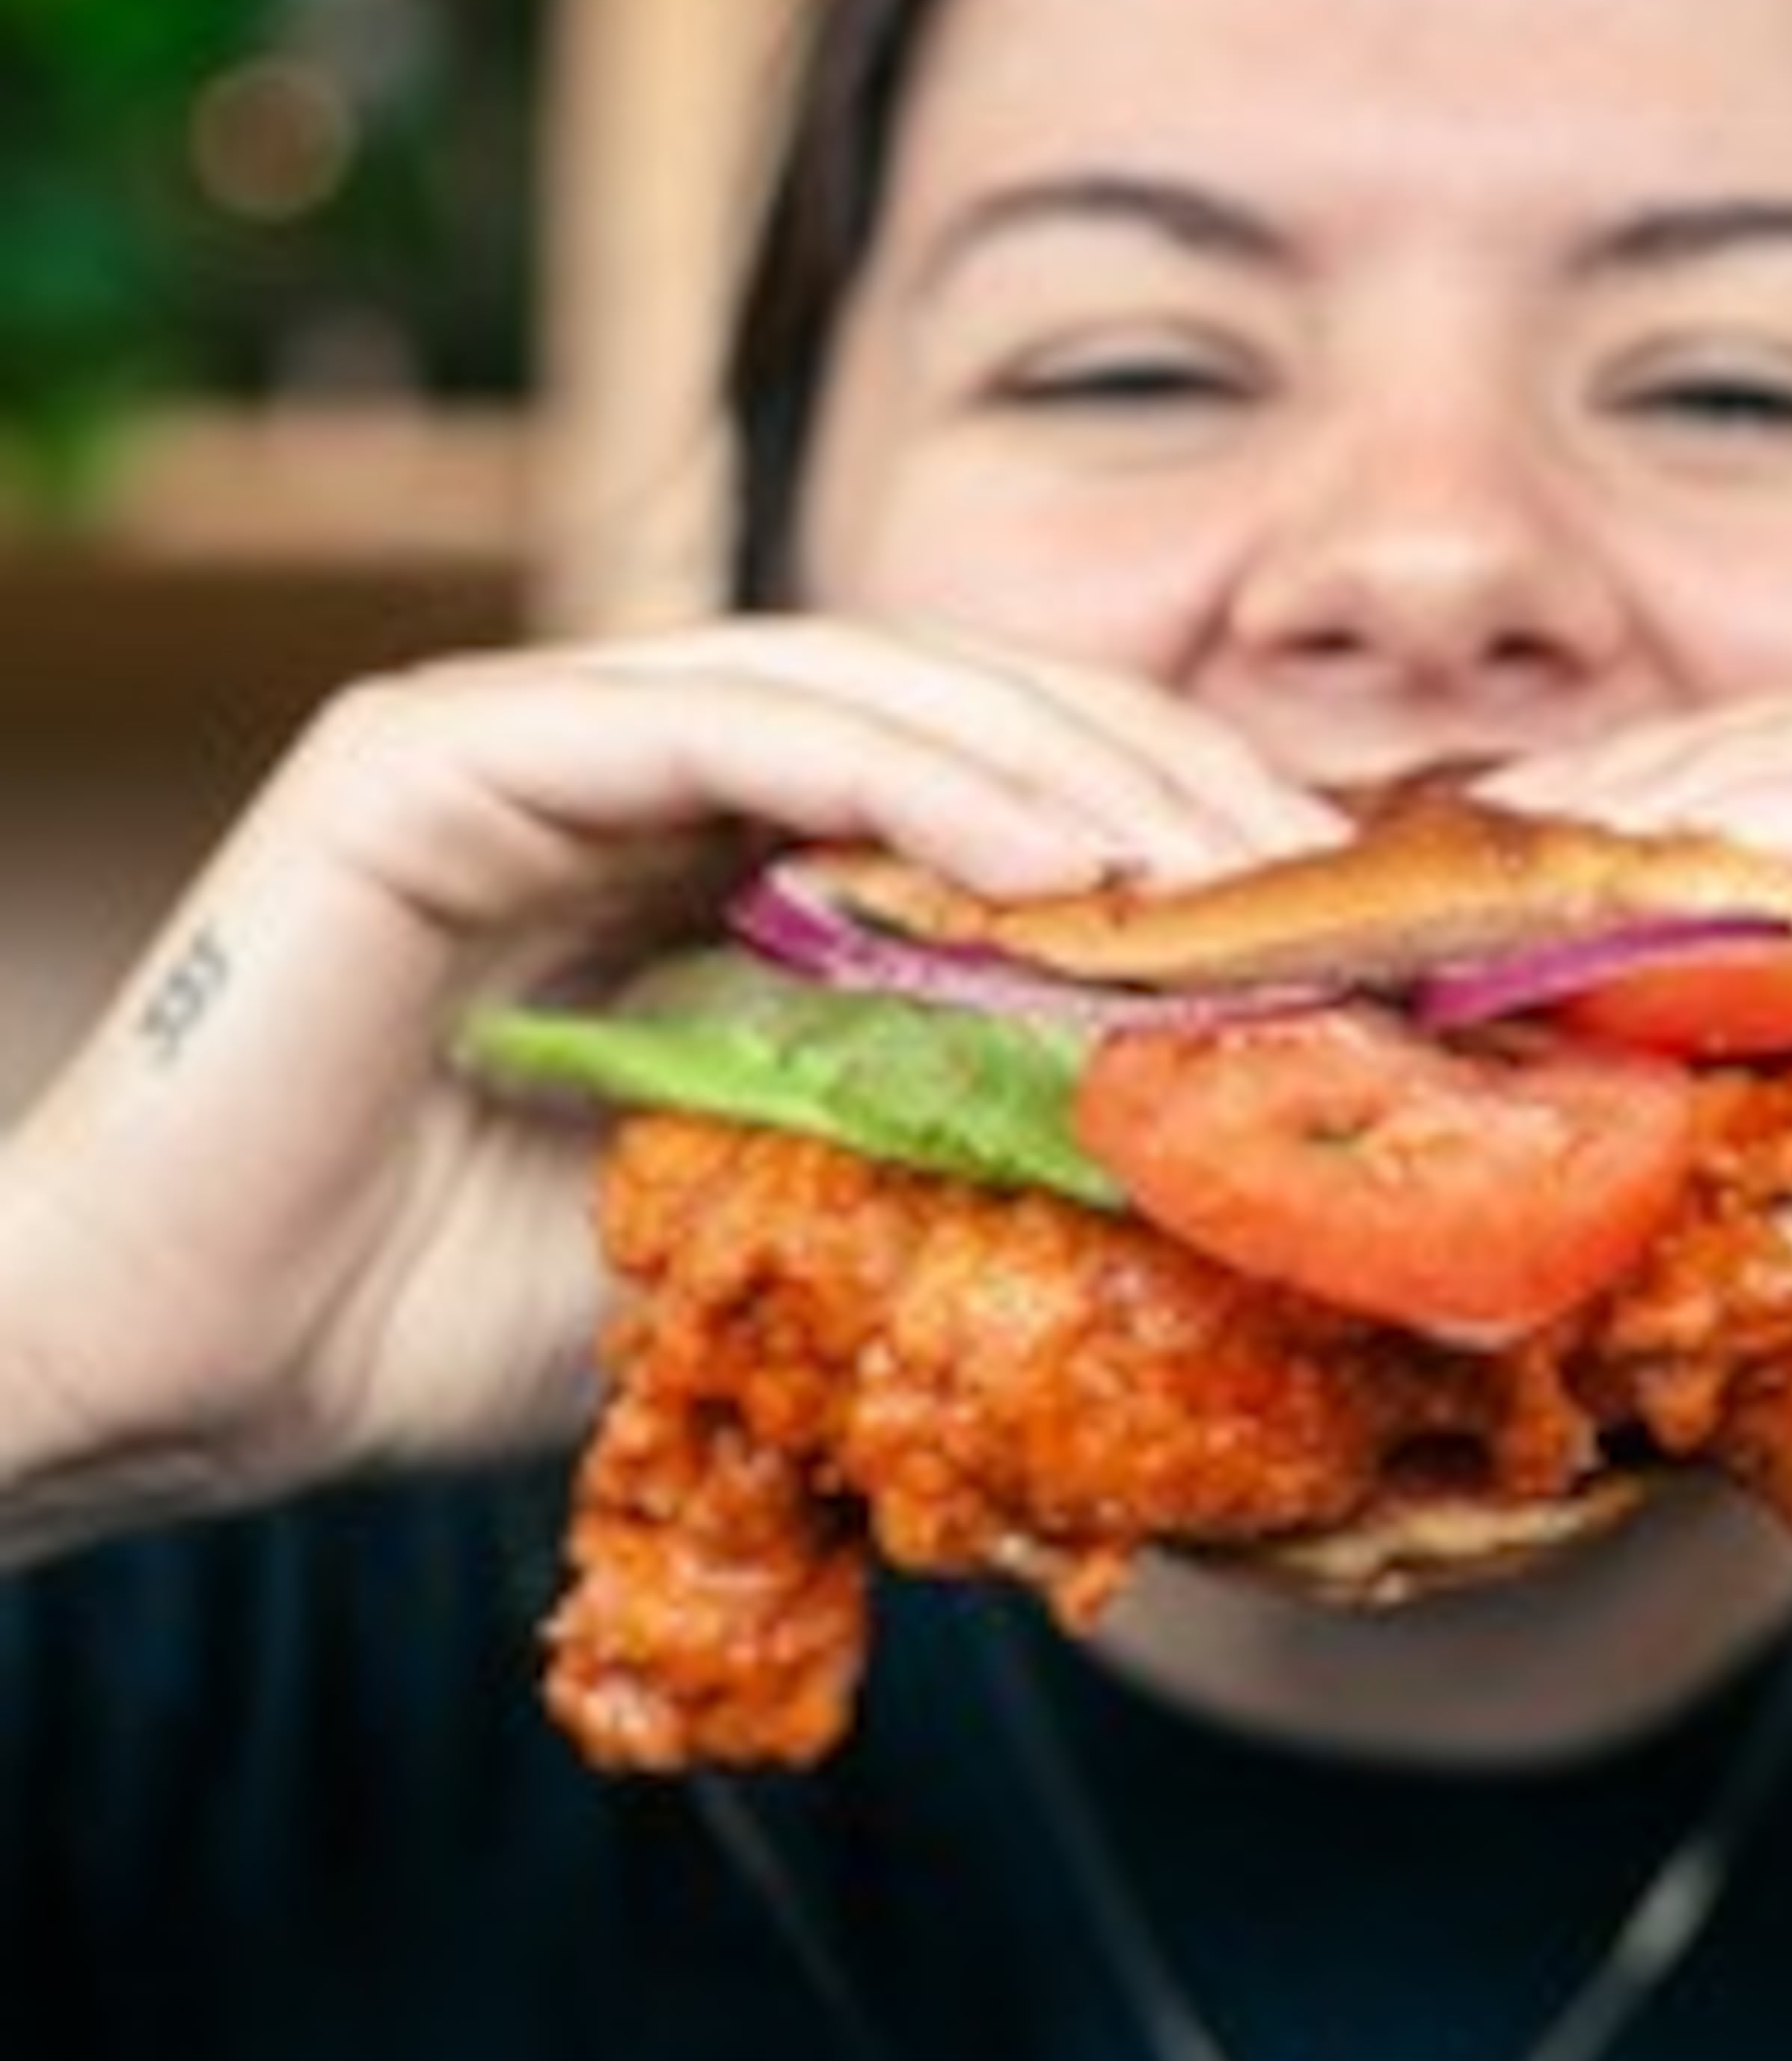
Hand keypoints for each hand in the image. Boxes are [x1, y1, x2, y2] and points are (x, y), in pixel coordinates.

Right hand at [0, 619, 1335, 1544]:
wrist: (198, 1375)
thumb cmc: (460, 1316)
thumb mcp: (773, 1221)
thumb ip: (930, 1144)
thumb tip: (1187, 1155)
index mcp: (719, 854)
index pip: (982, 785)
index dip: (1159, 822)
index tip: (1324, 913)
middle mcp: (641, 764)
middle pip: (959, 708)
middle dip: (1154, 770)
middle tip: (1320, 874)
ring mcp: (541, 738)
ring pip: (865, 685)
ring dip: (1070, 763)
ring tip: (1225, 867)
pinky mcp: (443, 755)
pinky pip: (723, 719)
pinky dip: (911, 776)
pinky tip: (1064, 864)